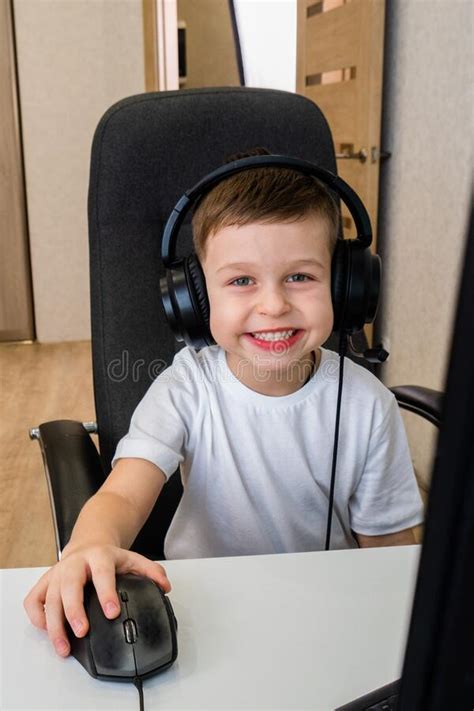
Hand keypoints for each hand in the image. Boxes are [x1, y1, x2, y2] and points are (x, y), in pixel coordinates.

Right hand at [23, 544, 170, 657]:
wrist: (88, 542)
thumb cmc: (107, 557)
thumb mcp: (131, 559)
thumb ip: (150, 572)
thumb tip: (165, 587)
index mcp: (98, 556)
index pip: (102, 574)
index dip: (106, 593)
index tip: (112, 612)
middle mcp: (74, 564)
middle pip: (69, 586)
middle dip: (74, 611)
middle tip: (82, 632)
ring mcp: (57, 573)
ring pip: (50, 598)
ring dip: (54, 624)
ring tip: (64, 647)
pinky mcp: (45, 582)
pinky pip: (34, 600)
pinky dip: (38, 617)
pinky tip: (48, 630)